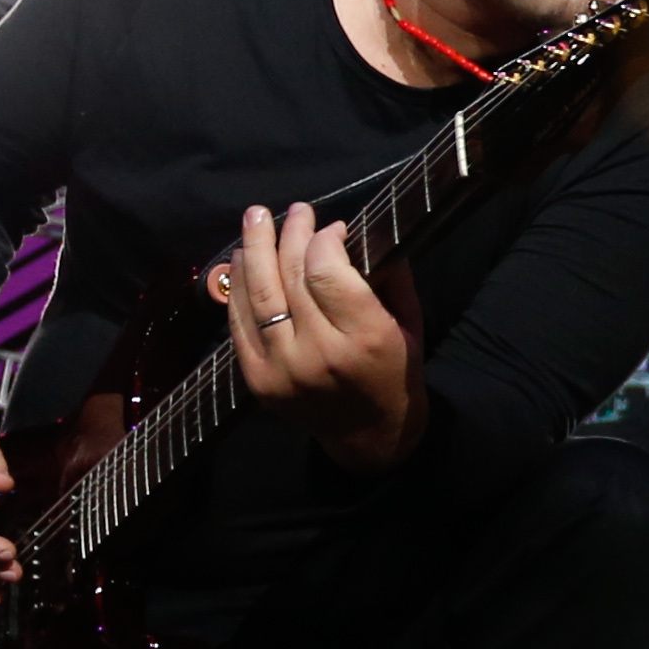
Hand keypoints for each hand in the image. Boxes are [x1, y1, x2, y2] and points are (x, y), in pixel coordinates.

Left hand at [227, 203, 425, 473]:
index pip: (327, 270)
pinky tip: (244, 259)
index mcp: (364, 337)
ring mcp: (281, 369)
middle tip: (296, 210)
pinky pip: (239, 323)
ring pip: (258, 294)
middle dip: (290, 233)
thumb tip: (359, 230)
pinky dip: (239, 286)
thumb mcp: (410, 324)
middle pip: (290, 276)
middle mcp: (319, 353)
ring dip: (254, 249)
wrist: (370, 438)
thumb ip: (391, 277)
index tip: (333, 227)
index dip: (323, 238)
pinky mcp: (257, 380)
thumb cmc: (395, 374)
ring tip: (256, 218)